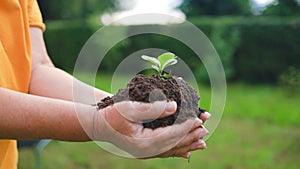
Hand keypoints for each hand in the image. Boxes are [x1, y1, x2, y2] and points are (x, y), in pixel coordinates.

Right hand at [89, 100, 209, 157]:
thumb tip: (174, 107)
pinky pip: (165, 152)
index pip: (172, 135)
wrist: (98, 125)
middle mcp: (147, 151)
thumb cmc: (111, 114)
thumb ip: (152, 108)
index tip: (199, 118)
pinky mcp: (145, 150)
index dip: (187, 126)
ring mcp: (146, 153)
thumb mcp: (129, 108)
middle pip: (175, 144)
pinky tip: (187, 152)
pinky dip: (178, 151)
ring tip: (203, 141)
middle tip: (206, 127)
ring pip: (172, 149)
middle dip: (191, 135)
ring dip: (188, 144)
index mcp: (144, 143)